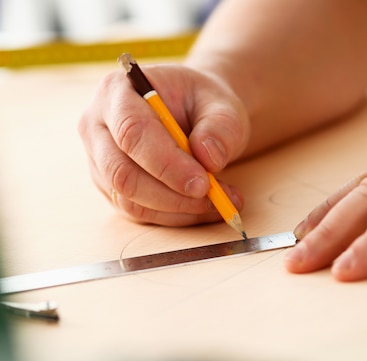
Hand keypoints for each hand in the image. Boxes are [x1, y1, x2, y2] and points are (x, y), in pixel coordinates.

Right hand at [79, 64, 249, 225]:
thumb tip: (209, 159)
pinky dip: (178, 216)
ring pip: (130, 200)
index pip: (131, 133)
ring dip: (179, 209)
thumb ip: (221, 127)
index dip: (167, 163)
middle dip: (171, 194)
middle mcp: (97, 127)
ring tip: (222, 201)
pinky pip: (140, 213)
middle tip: (214, 197)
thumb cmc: (203, 103)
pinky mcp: (111, 189)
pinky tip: (208, 207)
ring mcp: (100, 161)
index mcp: (117, 91)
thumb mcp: (222, 105)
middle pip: (122, 173)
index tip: (203, 182)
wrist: (195, 113)